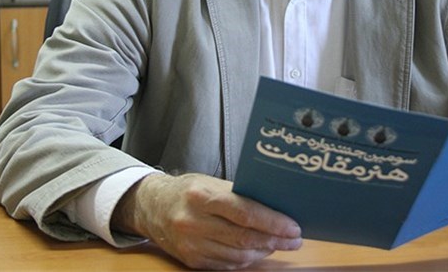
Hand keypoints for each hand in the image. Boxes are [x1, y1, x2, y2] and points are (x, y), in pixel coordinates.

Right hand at [111, 173, 301, 269]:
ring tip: (279, 244)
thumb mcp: (211, 183)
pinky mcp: (190, 260)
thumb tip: (276, 208)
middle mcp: (193, 222)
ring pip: (238, 255)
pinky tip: (258, 251)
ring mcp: (191, 244)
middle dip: (275, 240)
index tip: (293, 227)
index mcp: (201, 196)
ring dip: (264, 252)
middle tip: (294, 239)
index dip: (272, 222)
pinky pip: (226, 264)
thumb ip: (239, 195)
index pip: (244, 213)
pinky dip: (247, 260)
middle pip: (244, 237)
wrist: (152, 206)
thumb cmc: (189, 191)